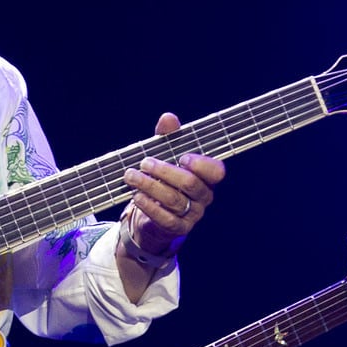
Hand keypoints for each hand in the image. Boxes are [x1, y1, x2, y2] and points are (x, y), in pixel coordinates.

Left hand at [121, 111, 226, 259]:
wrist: (153, 217)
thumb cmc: (163, 181)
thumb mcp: (164, 156)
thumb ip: (168, 138)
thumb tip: (168, 118)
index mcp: (206, 177)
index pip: (216, 171)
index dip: (202, 164)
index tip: (182, 157)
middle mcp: (203, 196)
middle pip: (190, 183)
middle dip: (164, 171)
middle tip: (144, 163)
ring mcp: (192, 215)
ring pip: (174, 200)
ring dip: (149, 186)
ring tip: (131, 176)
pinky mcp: (177, 228)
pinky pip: (165, 218)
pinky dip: (149, 205)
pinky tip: (136, 196)